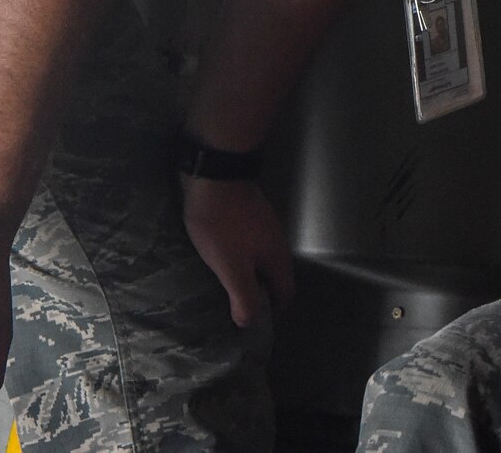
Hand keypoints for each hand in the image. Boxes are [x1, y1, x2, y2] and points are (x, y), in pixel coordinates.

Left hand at [182, 176, 293, 327]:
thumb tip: (250, 323)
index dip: (274, 311)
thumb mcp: (231, 267)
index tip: (256, 324)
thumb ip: (243, 296)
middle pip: (275, 276)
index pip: (286, 291)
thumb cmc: (223, 226)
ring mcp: (262, 226)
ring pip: (261, 260)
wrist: (214, 177)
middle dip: (261, 295)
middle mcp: (276, 241)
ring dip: (249, 277)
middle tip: (237, 309)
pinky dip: (239, 260)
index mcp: (277, 256)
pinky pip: (248, 247)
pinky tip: (220, 261)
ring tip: (226, 288)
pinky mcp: (246, 216)